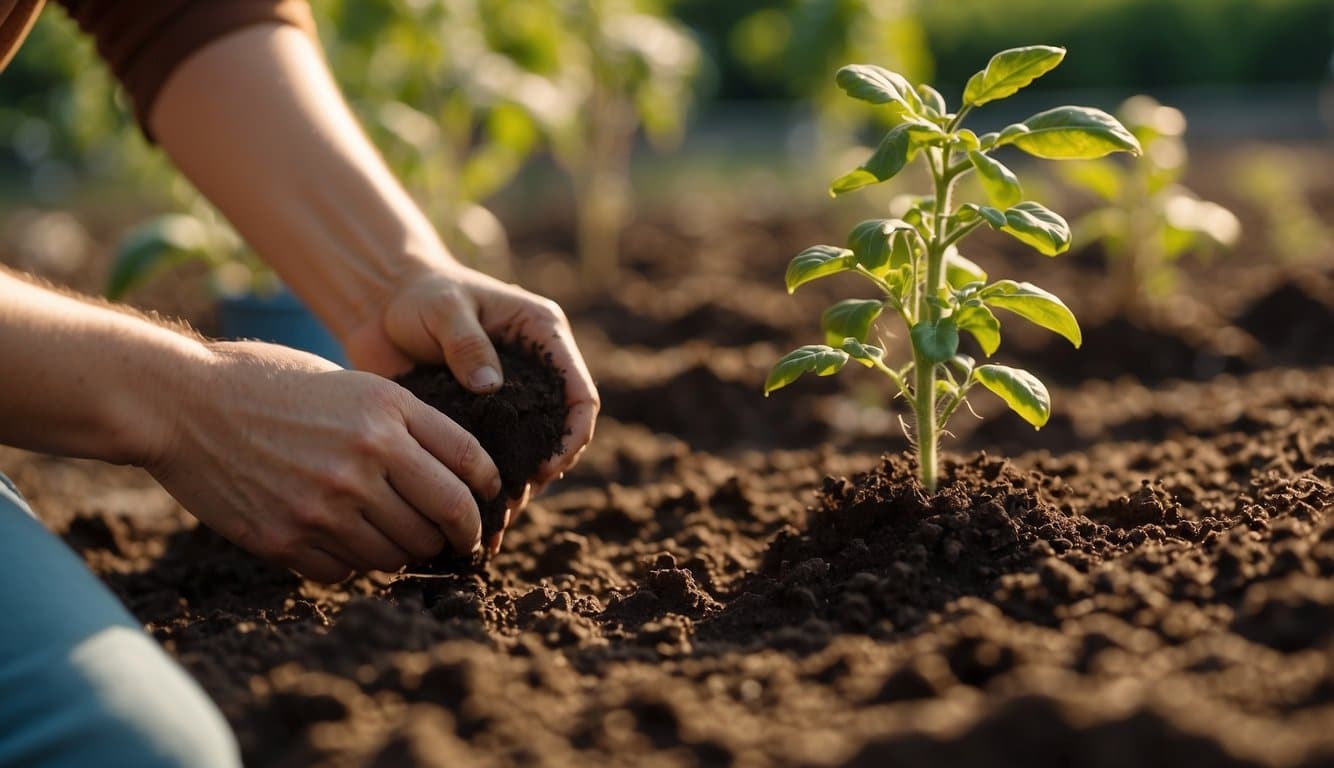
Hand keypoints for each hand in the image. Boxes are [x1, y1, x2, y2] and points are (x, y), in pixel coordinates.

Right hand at [146, 341, 501, 582]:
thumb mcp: (349, 382)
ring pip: (399, 553)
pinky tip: (343, 545)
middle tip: (455, 541)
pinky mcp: (287, 538)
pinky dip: (353, 564)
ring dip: (406, 553)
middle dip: (458, 534)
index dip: (488, 493)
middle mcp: (366, 457)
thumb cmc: (267, 383)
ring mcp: (326, 502)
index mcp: (388, 411)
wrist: (180, 402)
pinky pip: (346, 571)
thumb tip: (453, 474)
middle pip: (446, 517)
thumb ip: (402, 422)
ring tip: (398, 542)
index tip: (486, 504)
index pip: (470, 465)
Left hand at [343, 262, 599, 498]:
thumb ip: (466, 342)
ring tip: (492, 519)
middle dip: (544, 472)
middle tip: (512, 501)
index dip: (572, 434)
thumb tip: (489, 387)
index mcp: (543, 336)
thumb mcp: (444, 308)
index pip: (579, 393)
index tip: (547, 466)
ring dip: (517, 486)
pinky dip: (487, 484)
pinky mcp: (480, 419)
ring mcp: (509, 399)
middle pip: (560, 433)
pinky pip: (495, 456)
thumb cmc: (420, 294)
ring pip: (529, 452)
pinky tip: (471, 511)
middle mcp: (535, 373)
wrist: (383, 304)